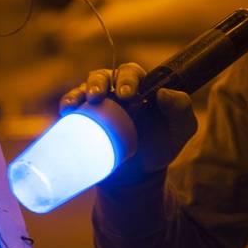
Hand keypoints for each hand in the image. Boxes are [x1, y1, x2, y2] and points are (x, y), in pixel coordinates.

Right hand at [60, 63, 196, 174]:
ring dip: (80, 91)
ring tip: (76, 104)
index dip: (127, 79)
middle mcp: (117, 90)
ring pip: (86, 86)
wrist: (139, 174)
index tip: (127, 95)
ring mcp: (100, 104)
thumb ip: (181, 109)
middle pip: (105, 75)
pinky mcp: (85, 119)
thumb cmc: (162, 145)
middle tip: (98, 96)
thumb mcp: (181, 129)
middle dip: (99, 82)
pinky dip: (67, 104)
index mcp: (141, 86)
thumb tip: (164, 94)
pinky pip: (73, 105)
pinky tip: (66, 111)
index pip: (131, 73)